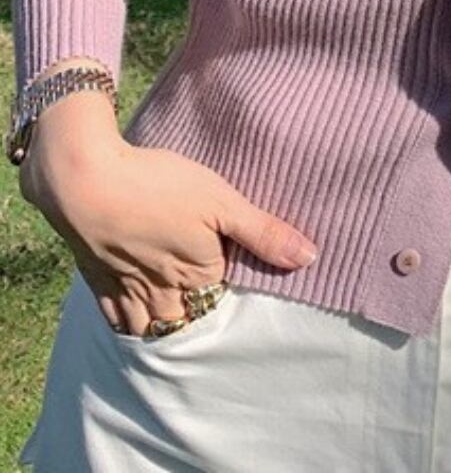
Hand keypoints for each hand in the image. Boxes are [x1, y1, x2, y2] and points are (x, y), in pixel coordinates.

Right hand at [20, 115, 318, 336]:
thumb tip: (309, 259)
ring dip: (166, 327)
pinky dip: (129, 326)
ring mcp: (127, 289)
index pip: (223, 295)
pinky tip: (135, 324)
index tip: (241, 287)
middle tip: (209, 311)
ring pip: (151, 325)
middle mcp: (163, 290)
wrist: (83, 181)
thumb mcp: (223, 202)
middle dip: (199, 318)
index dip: (232, 289)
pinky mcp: (98, 280)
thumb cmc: (160, 186)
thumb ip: (264, 233)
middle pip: (187, 318)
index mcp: (198, 273)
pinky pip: (116, 319)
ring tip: (180, 324)